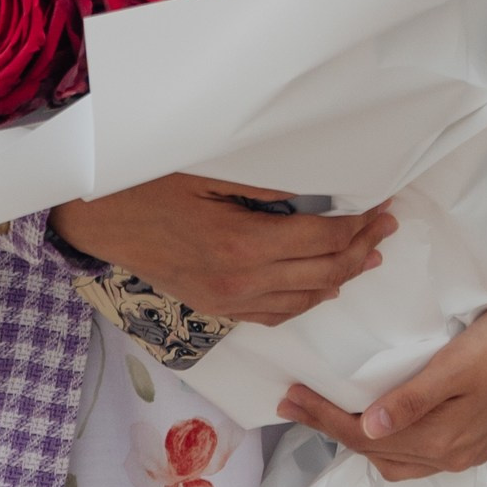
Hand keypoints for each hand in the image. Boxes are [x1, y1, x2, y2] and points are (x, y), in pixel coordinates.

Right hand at [51, 179, 394, 326]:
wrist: (98, 222)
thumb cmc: (148, 186)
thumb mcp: (208, 172)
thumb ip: (266, 183)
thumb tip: (320, 185)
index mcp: (243, 243)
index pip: (323, 238)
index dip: (360, 224)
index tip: (382, 207)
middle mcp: (241, 281)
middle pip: (323, 271)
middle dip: (362, 249)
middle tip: (387, 227)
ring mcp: (228, 300)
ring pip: (305, 299)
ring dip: (342, 277)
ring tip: (368, 256)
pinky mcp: (216, 307)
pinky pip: (275, 315)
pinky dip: (308, 302)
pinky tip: (323, 287)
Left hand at [279, 277, 486, 478]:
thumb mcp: (458, 365)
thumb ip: (414, 399)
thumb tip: (368, 429)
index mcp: (444, 440)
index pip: (364, 437)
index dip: (323, 418)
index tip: (289, 396)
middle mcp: (452, 454)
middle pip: (374, 450)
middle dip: (331, 427)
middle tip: (295, 400)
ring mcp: (465, 449)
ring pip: (395, 457)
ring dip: (358, 438)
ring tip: (328, 410)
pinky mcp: (475, 435)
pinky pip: (418, 451)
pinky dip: (390, 439)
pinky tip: (380, 418)